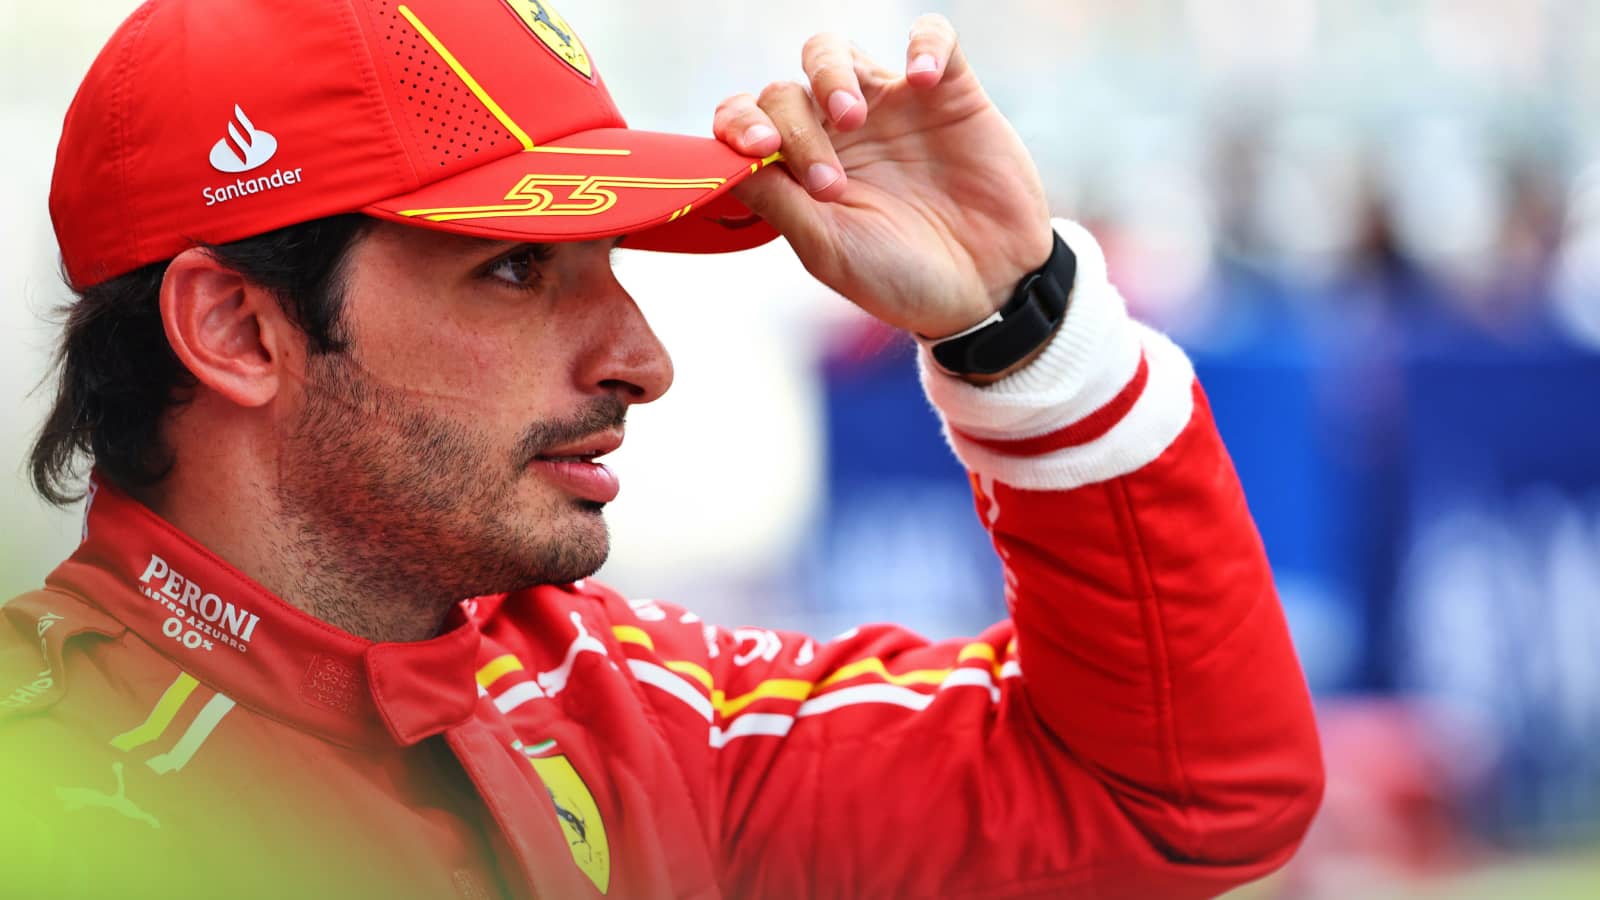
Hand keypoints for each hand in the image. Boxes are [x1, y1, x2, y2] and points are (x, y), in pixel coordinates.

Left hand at [715, 15, 1052, 338]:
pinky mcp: (949, 92)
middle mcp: (836, 131)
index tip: (759, 151)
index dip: (740, 124)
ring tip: (853, 115)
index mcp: (799, 169)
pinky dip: (924, 44)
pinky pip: (932, 36)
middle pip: (787, 89)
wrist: (987, 291)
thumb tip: (718, 165)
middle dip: (796, 128)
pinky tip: (923, 77)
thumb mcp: (829, 250)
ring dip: (831, 74)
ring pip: (835, 51)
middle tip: (828, 182)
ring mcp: (891, 106)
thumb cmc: (902, 278)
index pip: (748, 121)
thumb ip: (776, 203)